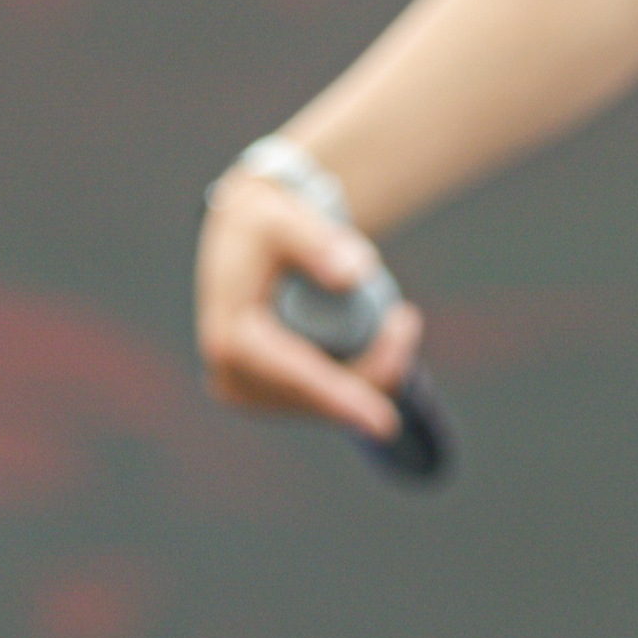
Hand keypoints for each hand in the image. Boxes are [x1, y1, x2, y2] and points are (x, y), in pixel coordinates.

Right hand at [193, 170, 423, 443]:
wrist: (241, 237)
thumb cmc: (264, 224)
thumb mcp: (281, 216)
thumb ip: (315, 240)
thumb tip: (352, 275)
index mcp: (231, 338)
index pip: (294, 376)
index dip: (341, 397)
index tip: (384, 422)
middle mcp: (231, 376)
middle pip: (321, 396)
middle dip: (375, 370)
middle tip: (406, 319)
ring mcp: (247, 392)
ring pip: (328, 404)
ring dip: (370, 372)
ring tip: (396, 321)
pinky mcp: (265, 396)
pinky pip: (323, 400)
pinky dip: (357, 378)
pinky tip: (376, 343)